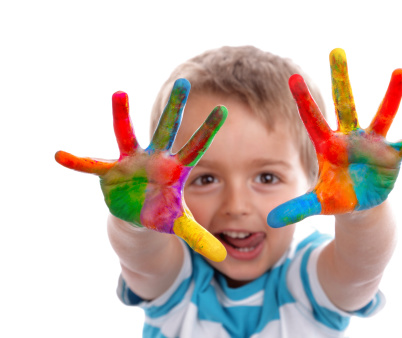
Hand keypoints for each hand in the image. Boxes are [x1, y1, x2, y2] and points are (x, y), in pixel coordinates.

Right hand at [55, 79, 227, 261]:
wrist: (136, 215)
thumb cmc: (162, 213)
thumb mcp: (181, 225)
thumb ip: (200, 238)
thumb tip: (223, 257)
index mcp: (175, 169)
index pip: (196, 147)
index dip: (208, 130)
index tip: (224, 110)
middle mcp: (155, 159)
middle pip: (167, 130)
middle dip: (176, 107)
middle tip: (184, 83)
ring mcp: (131, 162)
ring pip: (127, 135)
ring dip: (123, 116)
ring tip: (120, 93)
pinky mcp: (110, 172)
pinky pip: (92, 165)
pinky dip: (78, 162)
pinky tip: (60, 156)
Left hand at [268, 48, 401, 226]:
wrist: (360, 204)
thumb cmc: (336, 197)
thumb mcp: (317, 203)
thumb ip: (297, 208)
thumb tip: (270, 220)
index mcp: (328, 146)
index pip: (312, 120)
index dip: (303, 101)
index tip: (293, 78)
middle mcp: (350, 138)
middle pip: (344, 104)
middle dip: (340, 80)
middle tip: (336, 51)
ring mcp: (372, 144)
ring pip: (382, 115)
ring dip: (391, 95)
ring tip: (399, 71)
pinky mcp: (392, 156)